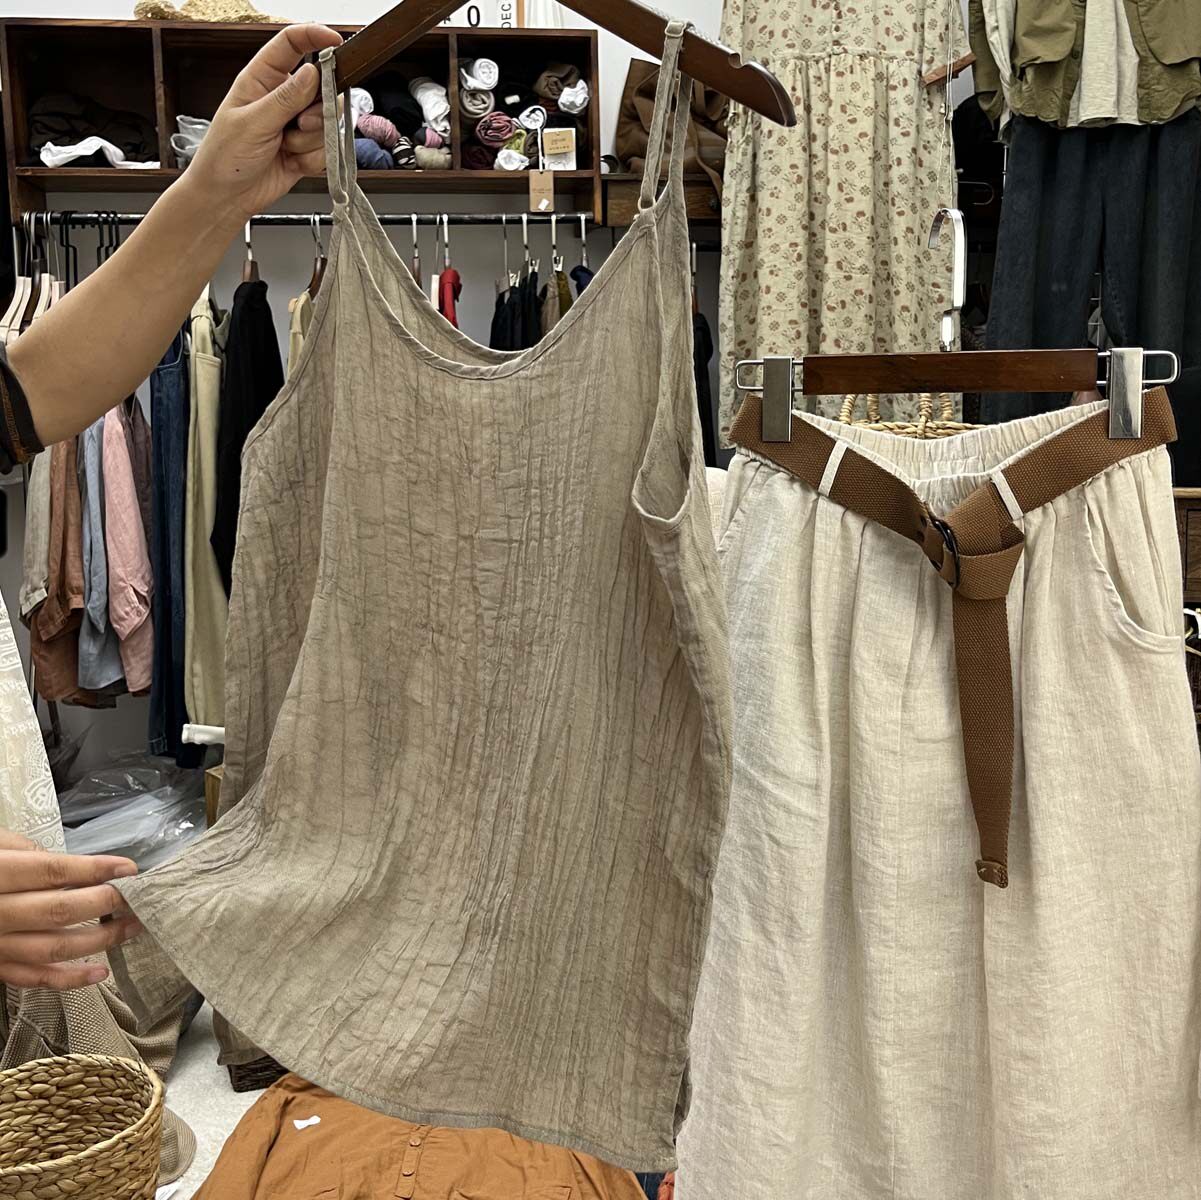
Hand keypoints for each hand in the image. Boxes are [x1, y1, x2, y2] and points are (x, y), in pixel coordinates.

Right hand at [0, 829, 142, 990]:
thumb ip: (24, 852)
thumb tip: (70, 865)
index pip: (50, 872)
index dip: (93, 870)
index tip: (130, 868)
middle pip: (58, 910)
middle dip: (105, 903)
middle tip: (138, 897)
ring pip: (52, 947)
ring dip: (100, 939)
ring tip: (133, 927)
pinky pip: (32, 978)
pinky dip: (69, 979)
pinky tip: (101, 971)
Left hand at [184, 23, 343, 223]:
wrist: (227, 197)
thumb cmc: (224, 157)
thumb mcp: (252, 123)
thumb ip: (285, 99)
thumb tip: (312, 72)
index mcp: (262, 79)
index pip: (291, 45)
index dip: (314, 37)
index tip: (335, 42)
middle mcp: (282, 98)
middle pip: (321, 87)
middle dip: (318, 109)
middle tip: (301, 125)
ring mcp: (296, 124)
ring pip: (328, 121)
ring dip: (312, 140)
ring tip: (287, 148)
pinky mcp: (306, 149)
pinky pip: (327, 149)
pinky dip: (314, 160)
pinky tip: (293, 163)